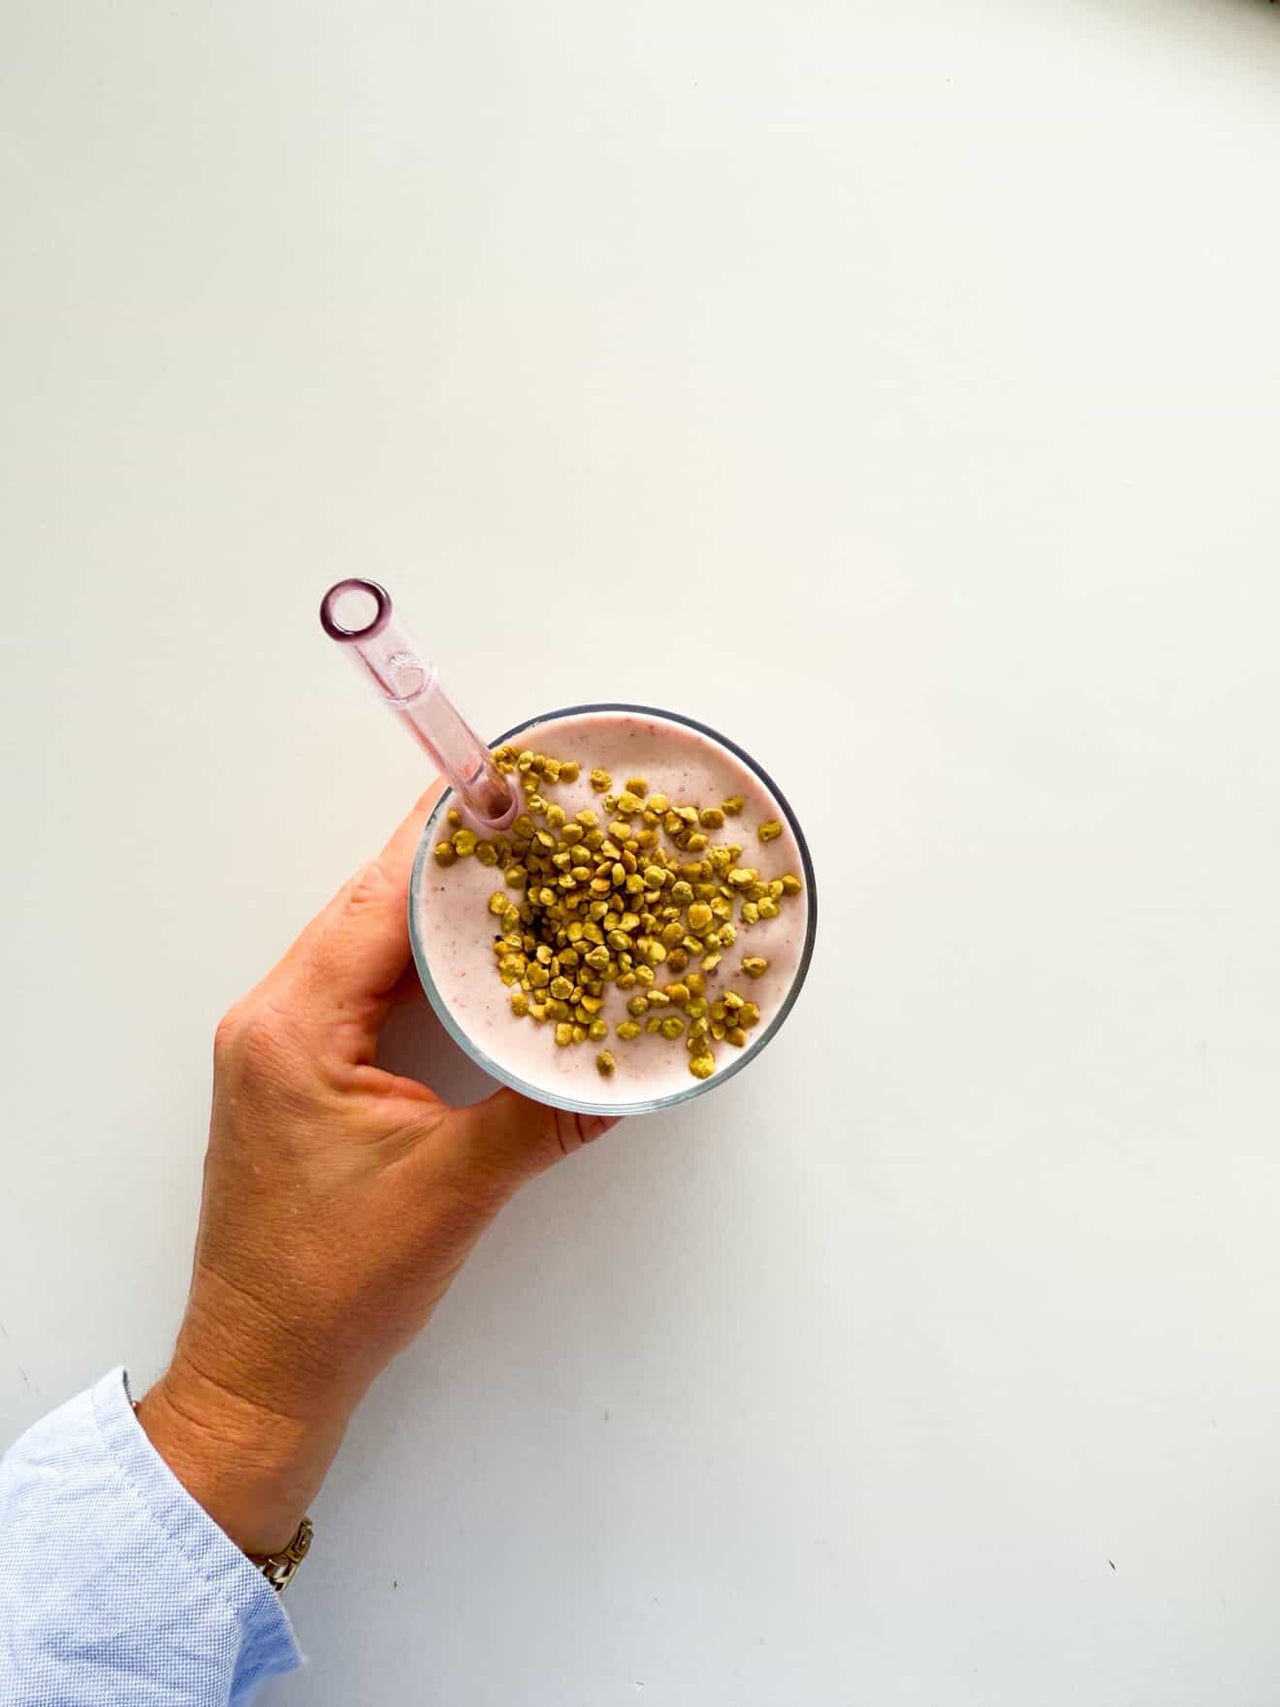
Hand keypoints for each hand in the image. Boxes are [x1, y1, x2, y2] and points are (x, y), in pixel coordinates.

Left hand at [137, 785, 615, 1553]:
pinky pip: (363, 989)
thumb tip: (631, 1070)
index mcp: (294, 1026)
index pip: (378, 898)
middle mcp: (273, 1019)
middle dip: (450, 863)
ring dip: (435, 911)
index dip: (447, 840)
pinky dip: (419, 964)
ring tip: (517, 874)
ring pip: (366, 944)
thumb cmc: (332, 1288)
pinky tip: (476, 959)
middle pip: (369, 906)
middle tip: (531, 821)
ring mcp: (279, 1046)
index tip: (507, 789)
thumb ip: (545, 1116)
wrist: (264, 1371)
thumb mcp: (456, 1190)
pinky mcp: (297, 1075)